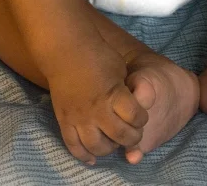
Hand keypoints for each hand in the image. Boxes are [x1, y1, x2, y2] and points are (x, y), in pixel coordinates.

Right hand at [47, 38, 148, 163]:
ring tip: (112, 143)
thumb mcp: (120, 69)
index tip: (141, 116)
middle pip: (119, 135)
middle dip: (131, 137)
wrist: (66, 49)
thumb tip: (130, 107)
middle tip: (131, 133)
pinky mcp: (64, 120)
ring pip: (96, 146)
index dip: (142, 118)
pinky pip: (73, 145)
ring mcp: (79, 117)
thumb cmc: (97, 54)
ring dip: (109, 149)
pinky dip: (83, 155)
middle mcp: (97, 110)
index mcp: (114, 94)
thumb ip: (125, 91)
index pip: (135, 117)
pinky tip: (92, 158)